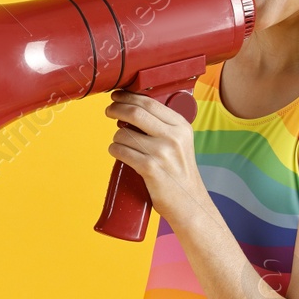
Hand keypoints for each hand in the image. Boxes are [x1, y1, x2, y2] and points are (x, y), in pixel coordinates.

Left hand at [104, 90, 210, 225]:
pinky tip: (118, 153)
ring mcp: (162, 152)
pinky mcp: (150, 168)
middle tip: (109, 111)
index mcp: (181, 126)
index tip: (117, 96)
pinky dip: (114, 150)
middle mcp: (173, 137)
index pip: (149, 102)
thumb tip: (133, 108)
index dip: (129, 97)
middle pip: (135, 113)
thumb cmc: (179, 173)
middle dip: (116, 109)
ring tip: (121, 144)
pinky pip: (120, 151)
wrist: (188, 202)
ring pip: (124, 134)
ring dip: (116, 138)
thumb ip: (164, 126)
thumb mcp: (180, 143)